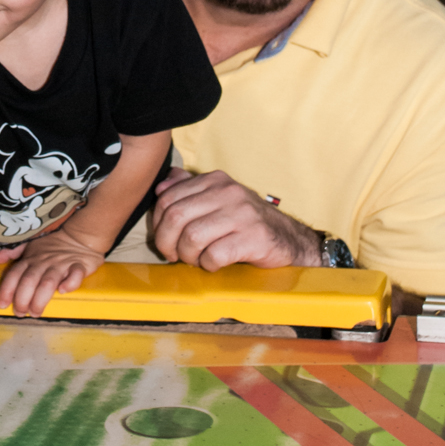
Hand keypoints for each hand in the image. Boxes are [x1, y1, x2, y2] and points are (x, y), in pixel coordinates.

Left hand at [0, 229, 103, 316]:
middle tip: (20, 313)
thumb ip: (9, 253)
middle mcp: (43, 262)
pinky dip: (69, 283)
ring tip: (36, 312)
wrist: (79, 236)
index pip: (14, 274)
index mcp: (30, 258)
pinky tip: (63, 291)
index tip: (2, 304)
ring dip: (40, 299)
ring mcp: (61, 264)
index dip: (6, 290)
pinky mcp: (78, 266)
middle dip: (22, 300)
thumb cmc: (52, 245)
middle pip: (29, 281)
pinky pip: (75, 275)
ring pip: (48, 282)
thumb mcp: (28, 246)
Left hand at [152, 168, 321, 270]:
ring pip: (192, 237)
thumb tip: (163, 185)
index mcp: (215, 180)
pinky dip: (208, 265)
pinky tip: (214, 264)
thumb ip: (190, 190)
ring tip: (196, 260)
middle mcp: (228, 192)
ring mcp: (242, 214)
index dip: (157, 223)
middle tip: (173, 255)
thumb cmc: (245, 222)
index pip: (168, 197)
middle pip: (176, 216)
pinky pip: (215, 255)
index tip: (163, 238)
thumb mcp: (218, 199)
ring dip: (188, 256)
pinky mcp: (254, 238)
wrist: (287, 239)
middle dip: (166, 242)